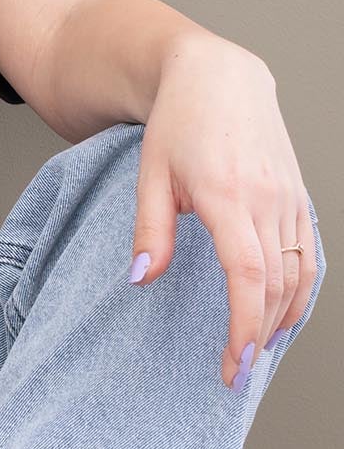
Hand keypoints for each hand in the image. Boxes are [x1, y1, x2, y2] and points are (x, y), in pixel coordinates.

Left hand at [130, 35, 317, 388]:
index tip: (235, 364)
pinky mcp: (297, 196)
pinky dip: (302, 289)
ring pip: (299, 272)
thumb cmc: (178, 124)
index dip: (245, 326)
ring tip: (259, 350)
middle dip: (260, 335)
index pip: (249, 276)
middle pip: (277, 284)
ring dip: (283, 317)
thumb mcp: (150, 174)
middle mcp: (268, 199)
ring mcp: (289, 197)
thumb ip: (150, 230)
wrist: (218, 77)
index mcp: (229, 196)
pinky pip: (309, 252)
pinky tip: (284, 313)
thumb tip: (140, 281)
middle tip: (238, 372)